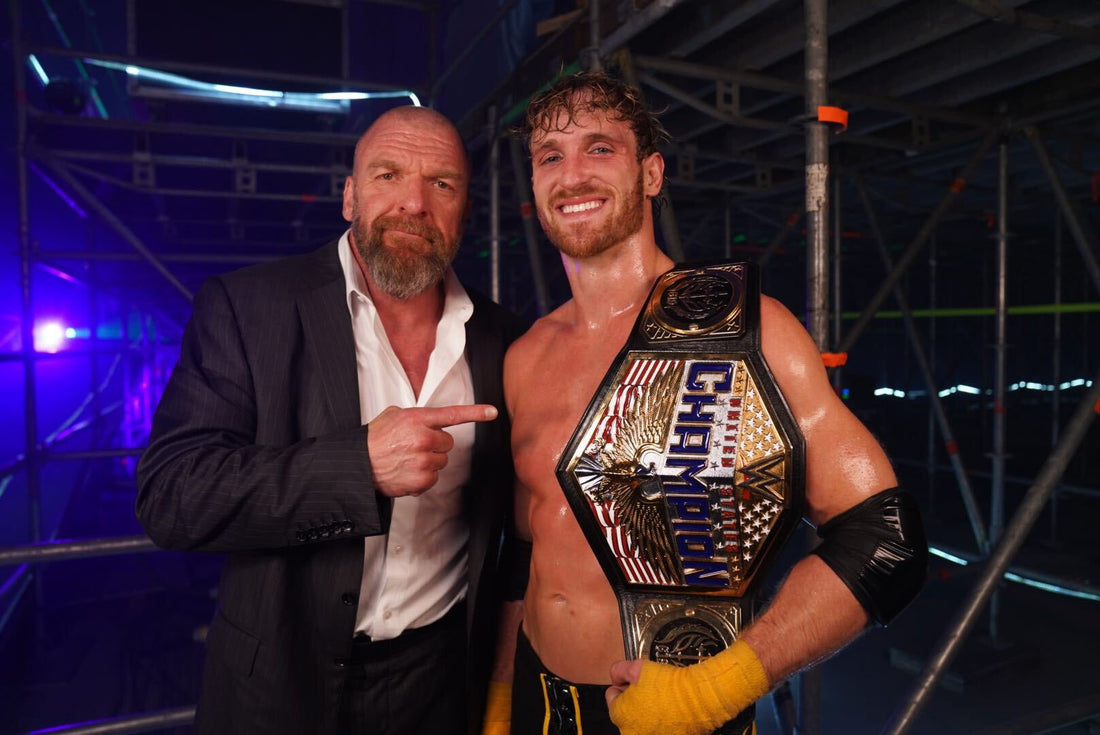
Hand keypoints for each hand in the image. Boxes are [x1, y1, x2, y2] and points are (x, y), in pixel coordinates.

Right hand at [367, 404, 496, 496]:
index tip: (492, 412)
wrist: (358, 465)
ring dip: (429, 462)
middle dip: (435, 445)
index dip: (475, 413)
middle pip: (448, 442)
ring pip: (442, 461)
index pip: (452, 414)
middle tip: (414, 447)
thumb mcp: (392, 416)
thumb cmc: (374, 440)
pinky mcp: (423, 478)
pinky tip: (407, 473)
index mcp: (417, 419)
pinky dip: (423, 478)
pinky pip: (434, 477)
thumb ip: (414, 416)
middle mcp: (423, 438)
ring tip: (407, 460)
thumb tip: (426, 420)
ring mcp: (424, 459)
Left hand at [605, 641, 769, 734]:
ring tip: (662, 698)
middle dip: (635, 700)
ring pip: (644, 722)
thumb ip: (618, 670)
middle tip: (649, 688)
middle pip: (627, 712)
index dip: (624, 685)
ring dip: (649, 711)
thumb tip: (616, 676)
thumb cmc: (668, 684)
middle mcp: (631, 733)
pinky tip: (671, 709)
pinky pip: (660, 729)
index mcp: (619, 715)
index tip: (634, 681)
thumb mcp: (637, 667)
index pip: (612, 697)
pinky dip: (664, 721)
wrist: (699, 697)